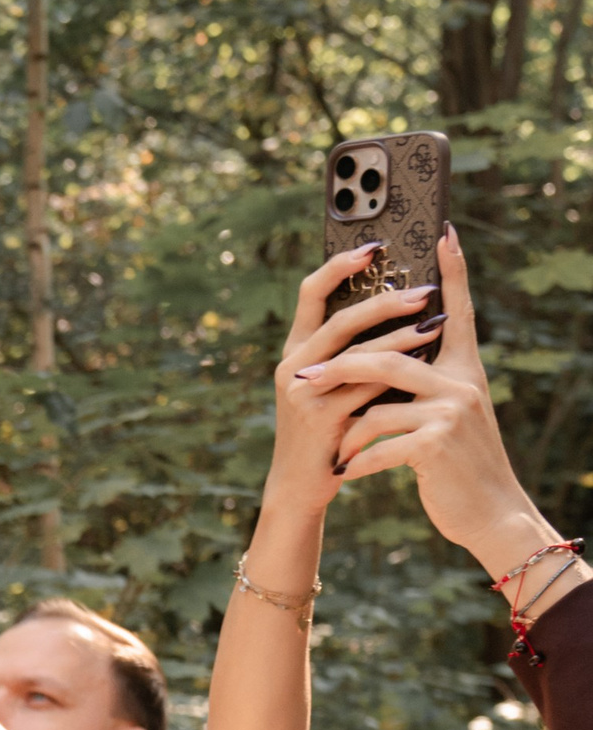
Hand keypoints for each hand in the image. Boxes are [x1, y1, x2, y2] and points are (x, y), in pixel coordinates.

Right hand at [260, 244, 443, 525]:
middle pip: (341, 320)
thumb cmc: (325, 427)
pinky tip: (424, 367)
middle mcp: (294, 367)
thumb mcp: (329, 383)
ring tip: (435, 322)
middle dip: (385, 301)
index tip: (375, 246)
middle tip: (425, 289)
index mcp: (296, 349)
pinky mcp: (321, 420)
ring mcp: (304, 394)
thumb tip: (400, 300)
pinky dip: (397, 375)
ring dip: (401, 336)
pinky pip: (365, 389)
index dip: (340, 265)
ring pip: (358, 355)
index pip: (311, 293)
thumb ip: (349, 349)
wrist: (300, 483)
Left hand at [308, 227, 569, 588]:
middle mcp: (461, 382)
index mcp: (463, 369)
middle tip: (304, 383)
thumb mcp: (446, 416)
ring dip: (347, 432)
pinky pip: (380, 446)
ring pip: (377, 405)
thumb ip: (423, 386)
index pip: (457, 309)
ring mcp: (450, 413)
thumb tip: (381, 361)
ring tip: (334, 451)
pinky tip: (347, 477)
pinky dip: (358, 463)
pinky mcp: (435, 446)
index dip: (453, 270)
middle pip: (389, 356)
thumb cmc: (457, 464)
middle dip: (341, 370)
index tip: (443, 231)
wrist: (489, 510)